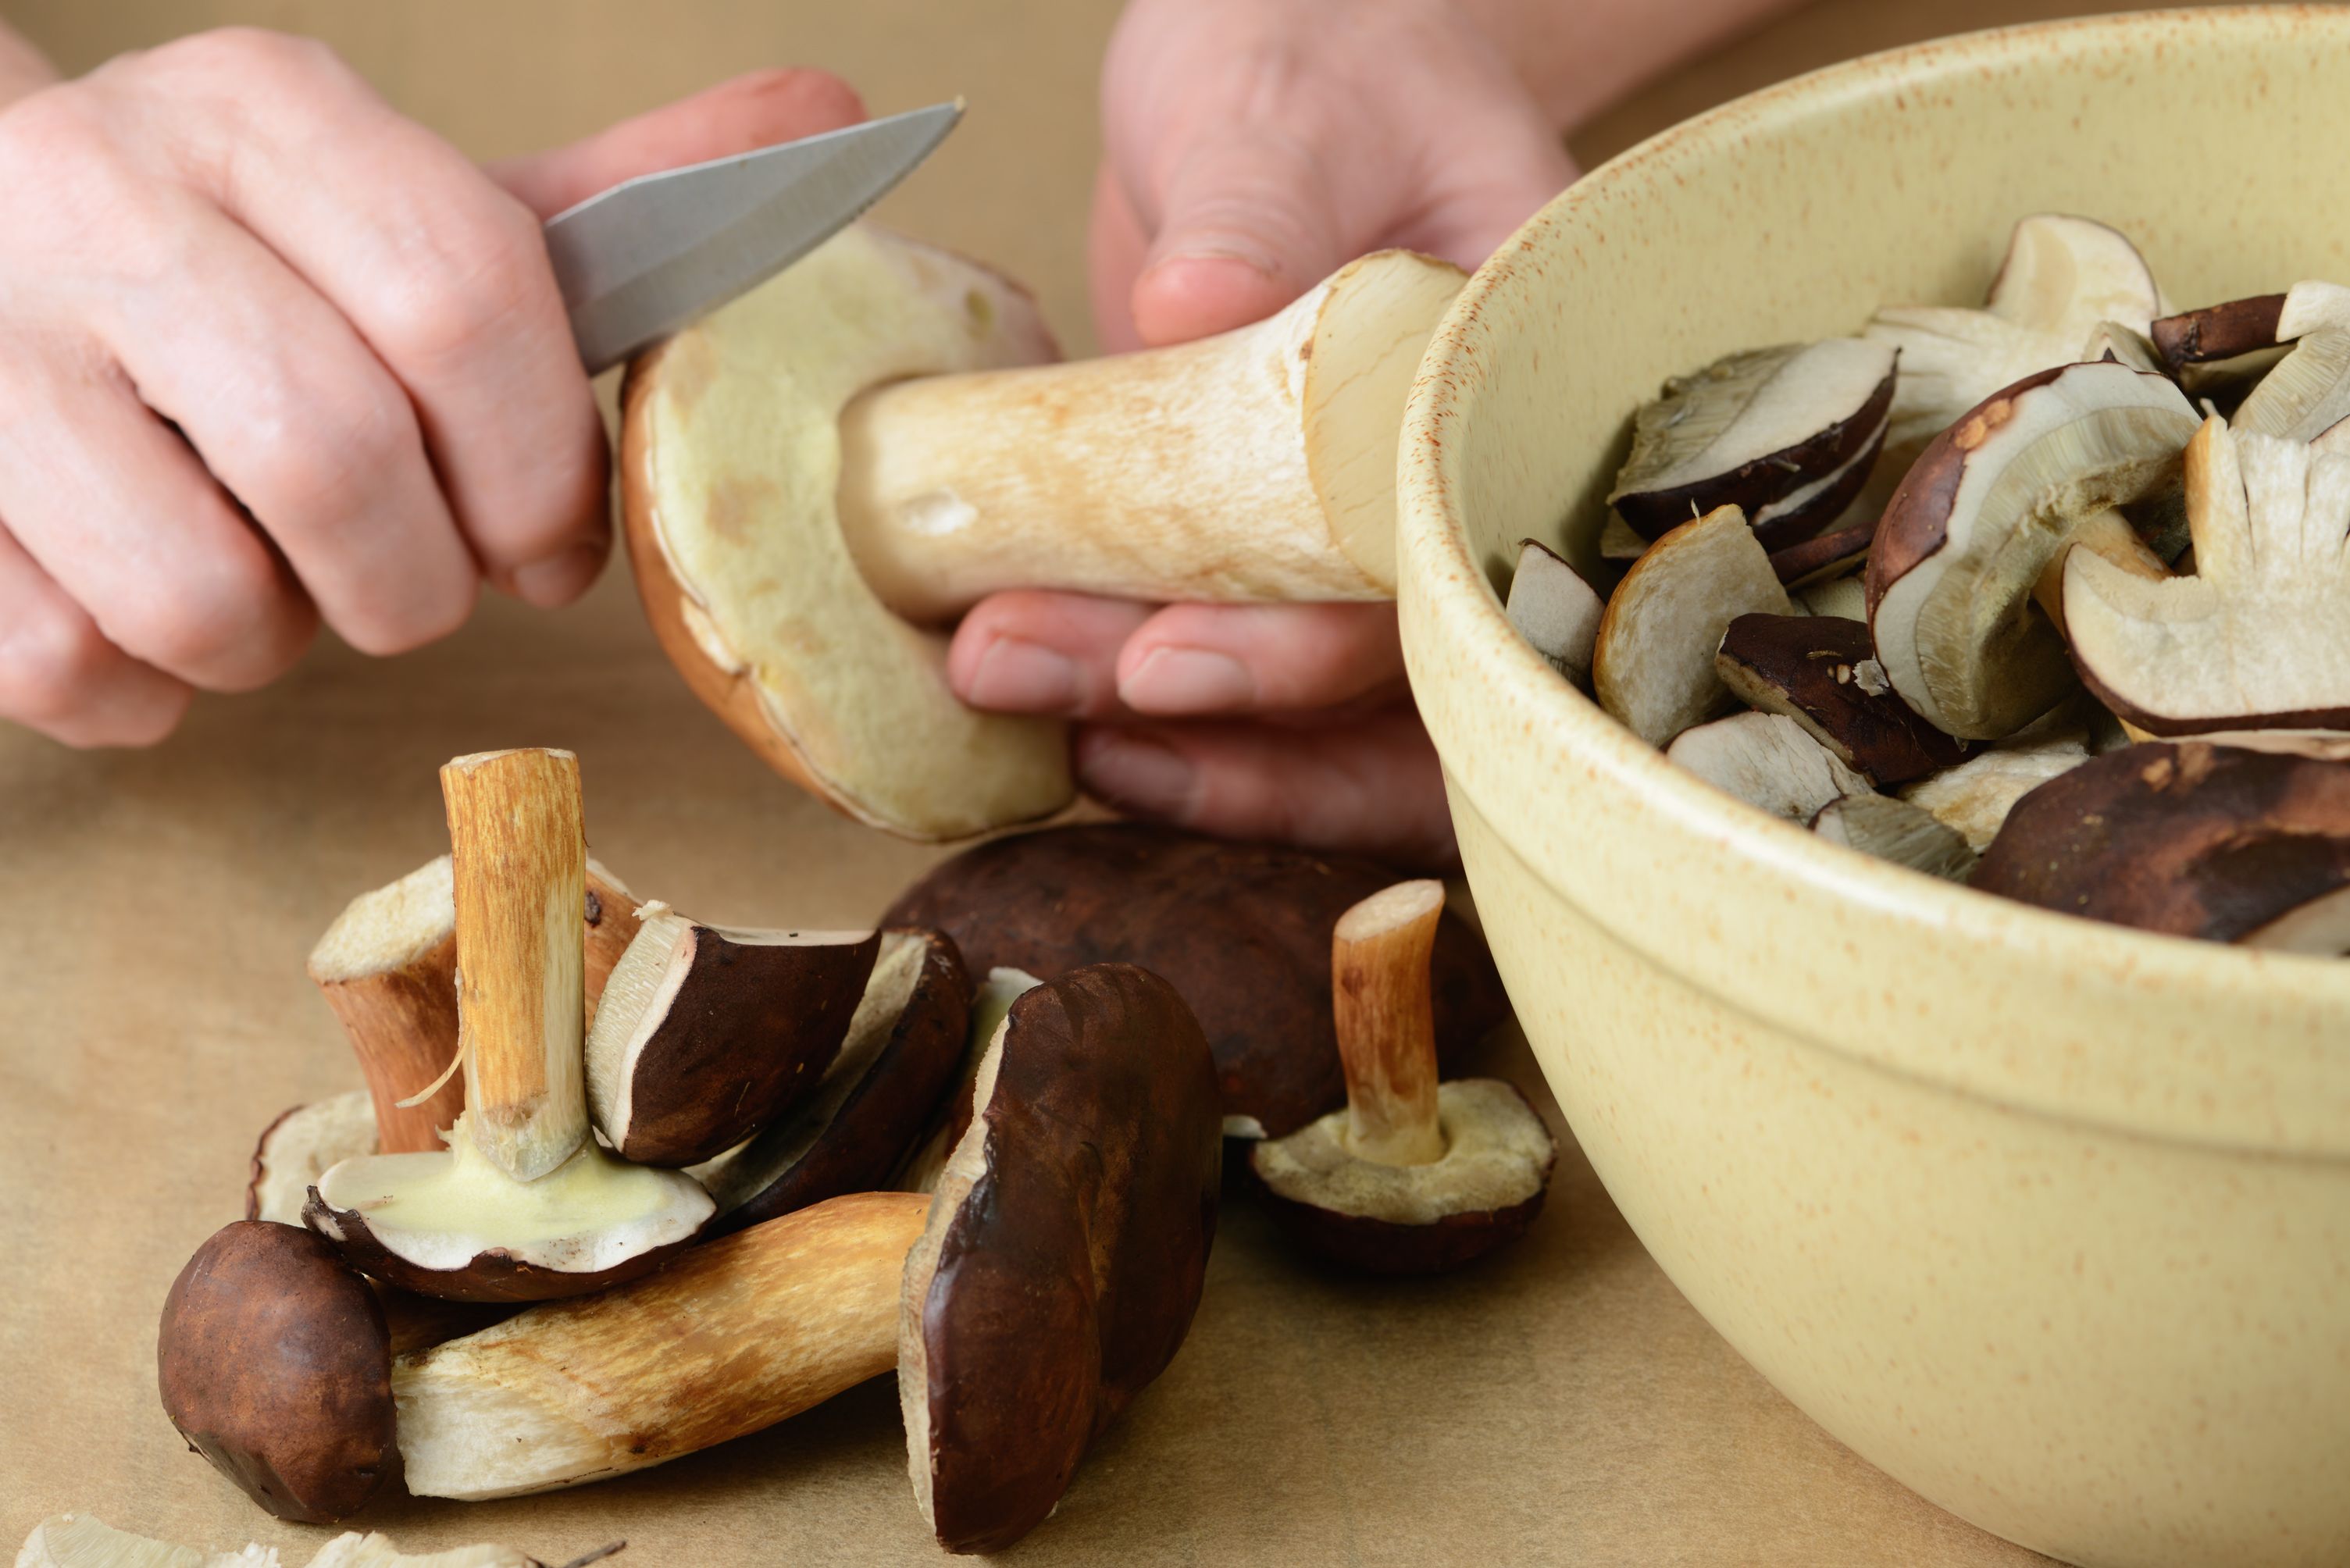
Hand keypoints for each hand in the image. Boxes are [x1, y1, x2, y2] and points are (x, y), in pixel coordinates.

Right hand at [0, 29, 863, 746]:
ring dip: (280, 639)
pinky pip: (78, 669)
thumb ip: (611, 198)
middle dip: (419, 580)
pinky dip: (151, 690)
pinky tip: (151, 605)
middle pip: (342, 462)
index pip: (468, 297)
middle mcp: (106, 196)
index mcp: (269, 111)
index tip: (555, 549)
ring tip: (273, 574)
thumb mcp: (416, 204)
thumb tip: (833, 115)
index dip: (541, 468)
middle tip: (419, 577)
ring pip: (204, 595)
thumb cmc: (244, 257)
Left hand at [947, 0, 1571, 865]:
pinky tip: (1046, 699)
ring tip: (1012, 687)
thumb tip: (1192, 306)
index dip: (1312, 652)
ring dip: (1172, 737)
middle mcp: (1464, 502)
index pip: (1435, 579)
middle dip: (1225, 732)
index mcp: (1516, 398)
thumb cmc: (1322, 63)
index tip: (1168, 662)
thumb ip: (1255, 206)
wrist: (1285, 74)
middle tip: (1055, 701)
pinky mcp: (1283, 554)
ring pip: (1321, 721)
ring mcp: (1376, 544)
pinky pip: (1239, 662)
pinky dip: (1146, 699)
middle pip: (1389, 698)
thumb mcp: (1286, 111)